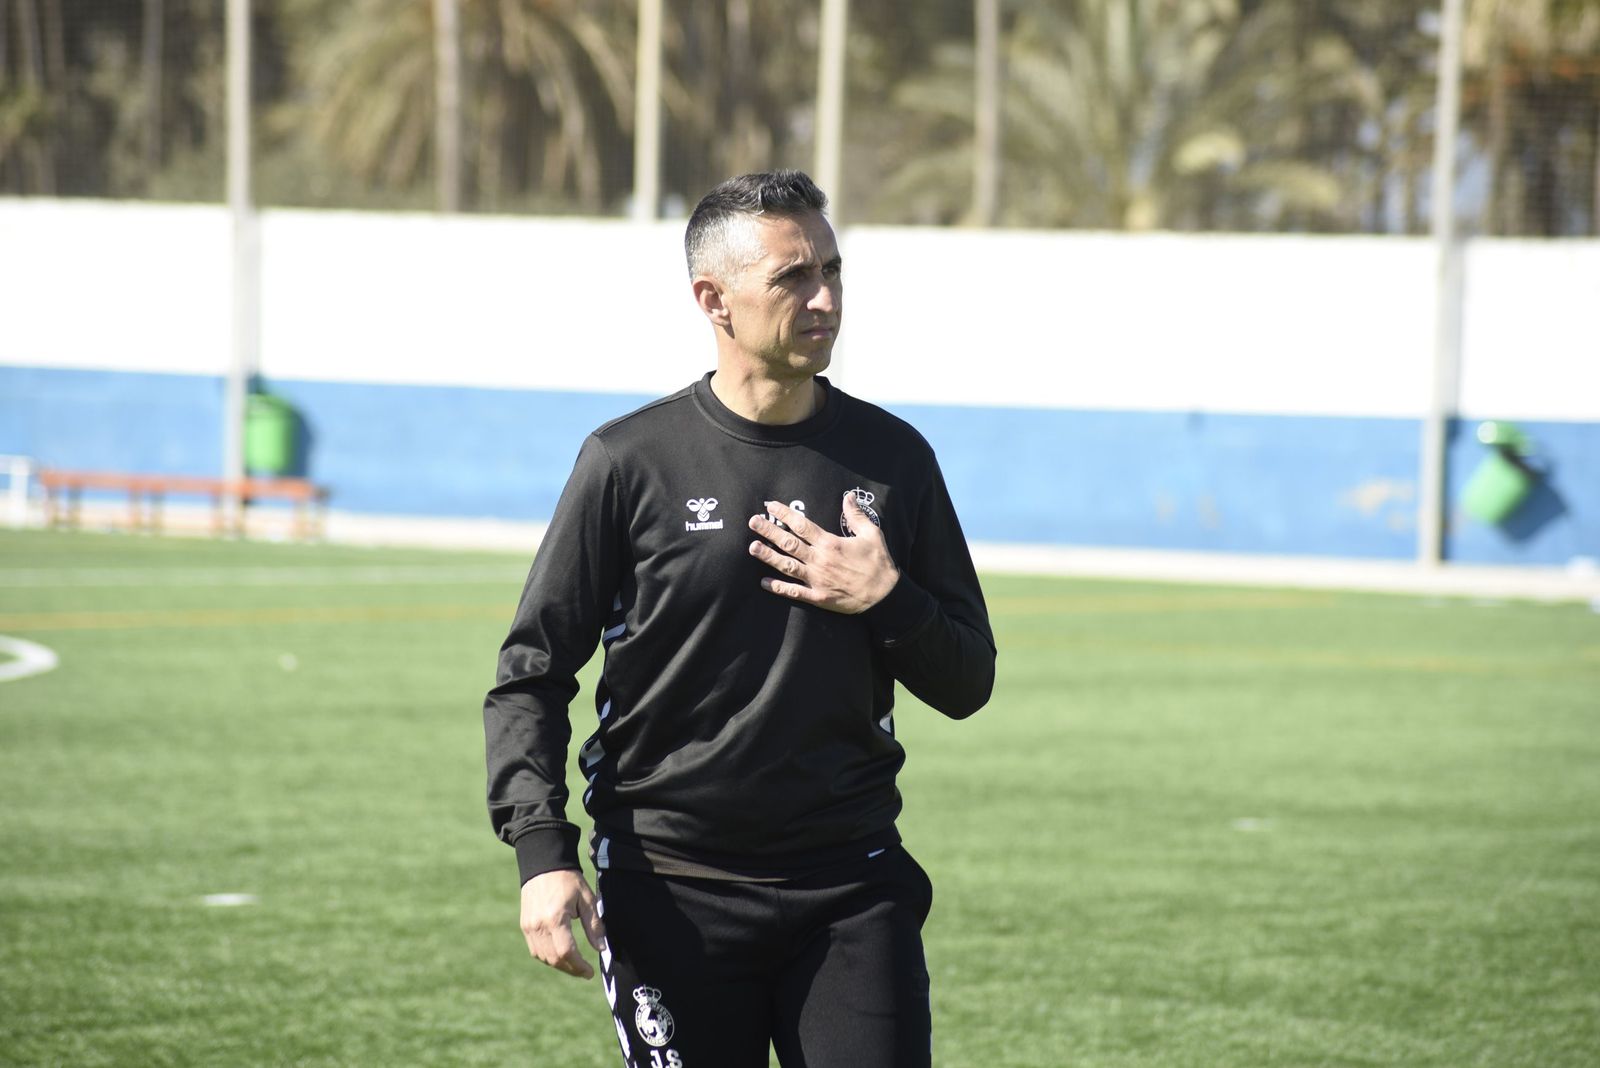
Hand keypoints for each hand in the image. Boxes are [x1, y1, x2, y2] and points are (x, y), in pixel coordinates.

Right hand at [519, 869, 606, 979]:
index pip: (566, 952)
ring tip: (575, 965)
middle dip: (571, 969)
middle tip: (585, 972)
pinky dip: (548, 957)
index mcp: (555, 918)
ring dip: (560, 965)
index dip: (579, 966)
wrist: (543, 865)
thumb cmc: (568, 880)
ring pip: (543, 957)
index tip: (590, 972)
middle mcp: (538, 926)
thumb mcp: (587, 899)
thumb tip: (601, 948)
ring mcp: (529, 927)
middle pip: (554, 959)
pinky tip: (560, 955)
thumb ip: (594, 925)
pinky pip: (536, 950)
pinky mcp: (525, 926)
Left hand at [748, 494, 897, 613]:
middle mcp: (820, 560)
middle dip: (769, 531)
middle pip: (789, 543)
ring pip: (787, 566)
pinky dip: (778, 588)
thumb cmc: (879, 563)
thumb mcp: (872, 534)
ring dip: (768, 556)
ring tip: (753, 547)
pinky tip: (763, 582)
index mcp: (830, 543)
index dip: (784, 514)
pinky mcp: (819, 597)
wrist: (885, 596)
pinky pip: (795, 592)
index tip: (770, 506)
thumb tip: (848, 496)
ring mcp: (817, 580)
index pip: (802, 525)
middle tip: (753, 522)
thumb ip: (856, 515)